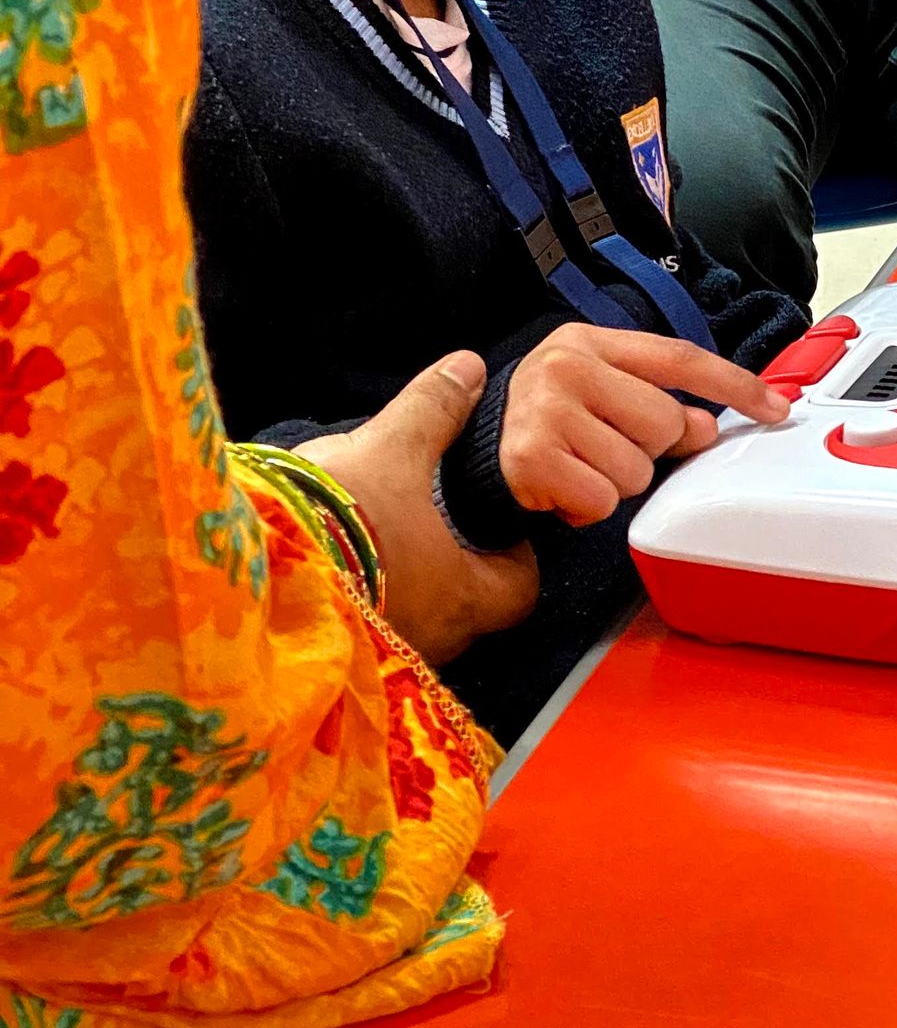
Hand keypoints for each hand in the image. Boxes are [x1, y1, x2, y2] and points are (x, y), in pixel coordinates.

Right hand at [298, 353, 540, 667]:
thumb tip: (467, 368)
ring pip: (415, 622)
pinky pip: (366, 632)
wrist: (247, 579)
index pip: (519, 590)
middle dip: (453, 569)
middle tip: (431, 524)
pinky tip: (335, 565)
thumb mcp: (389, 449)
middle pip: (467, 609)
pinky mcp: (334, 659)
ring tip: (377, 539)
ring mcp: (382, 658)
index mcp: (462, 597)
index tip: (492, 523)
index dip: (512, 555)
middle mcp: (432, 642)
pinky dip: (361, 602)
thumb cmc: (336, 519)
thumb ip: (433, 411)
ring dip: (403, 587)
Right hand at [499, 324, 788, 527]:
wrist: (476, 447)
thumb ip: (661, 402)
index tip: (775, 408)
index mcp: (595, 342)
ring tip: (583, 466)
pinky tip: (566, 488)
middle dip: (649, 448)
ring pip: (637, 468)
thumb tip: (707, 427)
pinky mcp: (531, 459)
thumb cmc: (551, 418)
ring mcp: (546, 410)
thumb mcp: (606, 393)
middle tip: (608, 445)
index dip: (734, 385)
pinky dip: (589, 507)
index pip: (679, 359)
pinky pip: (602, 500)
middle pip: (665, 422)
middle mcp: (568, 366)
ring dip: (618, 482)